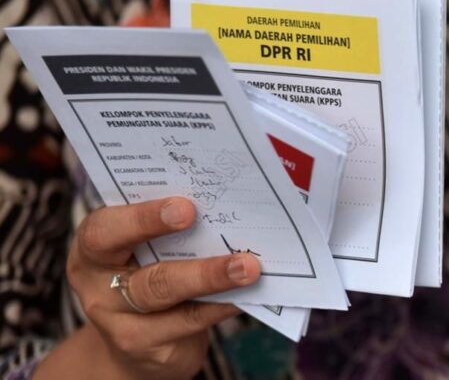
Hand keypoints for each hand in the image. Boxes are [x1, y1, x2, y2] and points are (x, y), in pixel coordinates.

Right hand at [52, 197, 259, 379]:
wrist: (134, 340)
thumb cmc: (145, 270)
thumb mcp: (143, 246)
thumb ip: (168, 227)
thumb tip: (221, 206)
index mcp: (93, 248)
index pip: (105, 231)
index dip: (144, 219)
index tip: (187, 208)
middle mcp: (99, 287)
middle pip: (146, 278)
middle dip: (197, 268)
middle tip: (239, 255)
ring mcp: (120, 324)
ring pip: (169, 302)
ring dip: (214, 283)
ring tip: (249, 270)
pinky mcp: (146, 349)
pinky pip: (189, 323)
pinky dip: (221, 305)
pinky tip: (246, 293)